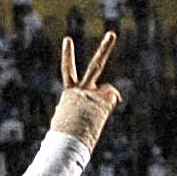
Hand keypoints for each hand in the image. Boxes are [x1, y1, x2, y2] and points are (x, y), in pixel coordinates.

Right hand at [47, 31, 122, 146]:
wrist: (66, 142)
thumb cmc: (64, 138)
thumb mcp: (70, 121)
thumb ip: (83, 108)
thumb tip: (106, 102)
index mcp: (69, 94)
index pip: (68, 71)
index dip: (68, 55)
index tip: (67, 40)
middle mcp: (81, 89)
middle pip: (95, 66)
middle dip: (104, 48)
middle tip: (112, 34)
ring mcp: (93, 94)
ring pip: (108, 90)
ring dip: (105, 101)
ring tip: (91, 118)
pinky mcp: (103, 101)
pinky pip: (112, 100)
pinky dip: (108, 108)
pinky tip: (97, 118)